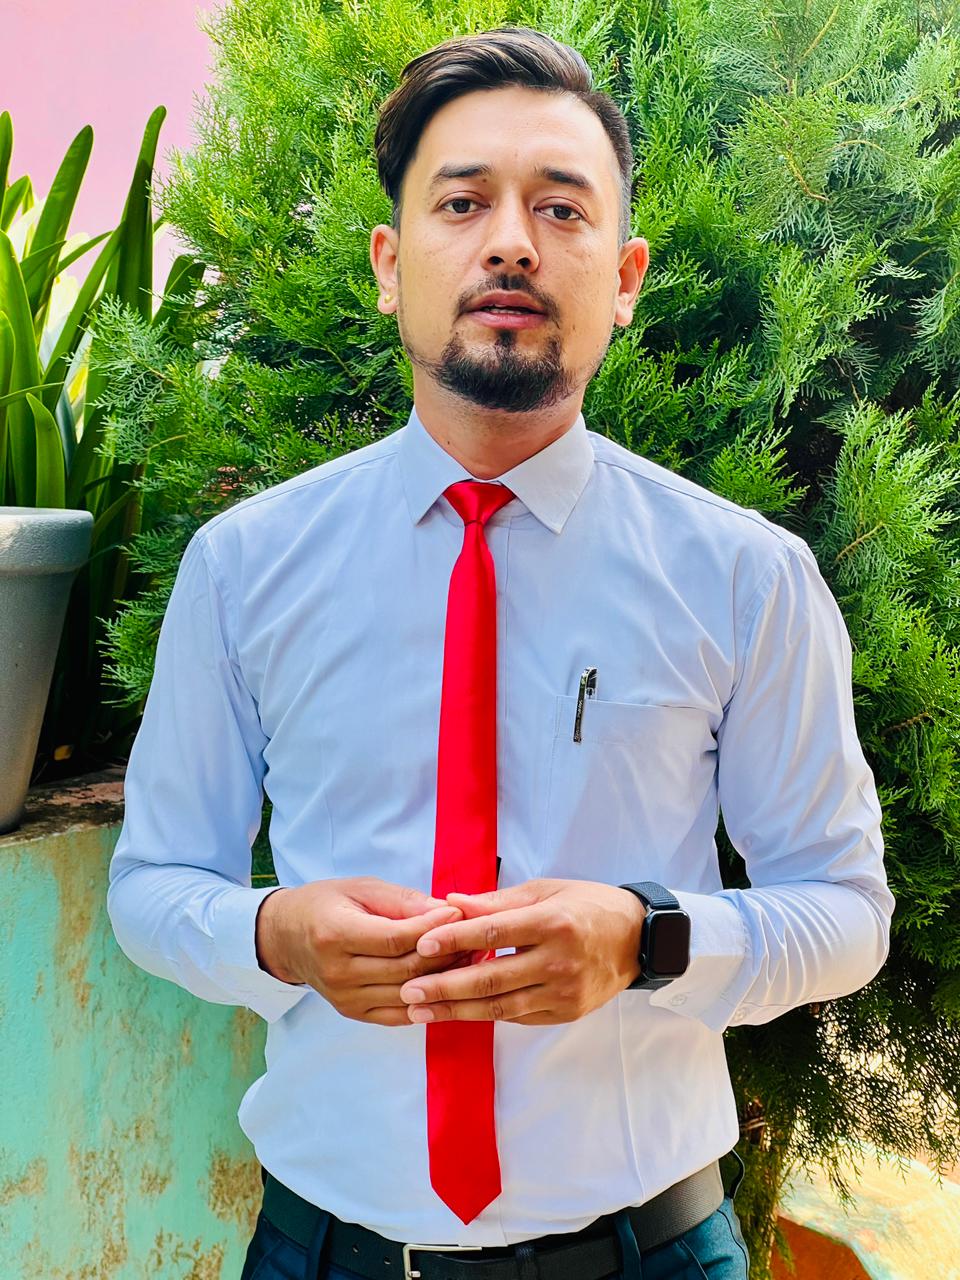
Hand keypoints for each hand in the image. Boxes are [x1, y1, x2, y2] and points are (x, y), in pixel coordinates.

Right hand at [255, 876, 472, 1025]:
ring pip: (408, 995)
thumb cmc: (326, 904)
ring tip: (470, 957)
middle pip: (407, 970)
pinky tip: (449, 984)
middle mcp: (338, 973)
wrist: (286, 937)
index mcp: (335, 936)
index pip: (396, 939)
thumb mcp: (361, 888)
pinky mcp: (353, 1014)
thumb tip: (447, 911)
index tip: (459, 911)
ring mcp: (345, 999)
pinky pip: (399, 1015)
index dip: (432, 928)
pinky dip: (427, 1001)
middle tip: (475, 935)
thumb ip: (403, 902)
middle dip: (447, 953)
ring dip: (444, 978)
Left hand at [398, 879, 645, 1025]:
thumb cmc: (587, 905)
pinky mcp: (566, 1013)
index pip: (494, 932)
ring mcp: (564, 992)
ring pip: (500, 1006)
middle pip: (492, 978)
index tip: (421, 944)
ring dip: (456, 1010)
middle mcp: (559, 961)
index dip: (455, 939)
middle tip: (408, 990)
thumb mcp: (545, 890)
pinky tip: (457, 1012)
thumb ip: (497, 901)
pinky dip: (485, 1014)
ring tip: (419, 1010)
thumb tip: (451, 903)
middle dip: (444, 987)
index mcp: (553, 923)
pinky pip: (517, 1016)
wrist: (637, 938)